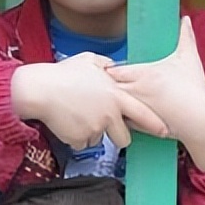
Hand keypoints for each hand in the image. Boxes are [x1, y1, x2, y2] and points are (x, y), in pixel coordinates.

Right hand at [11, 52, 167, 150]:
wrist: (38, 89)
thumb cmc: (63, 73)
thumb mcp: (89, 61)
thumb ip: (107, 66)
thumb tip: (114, 67)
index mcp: (115, 95)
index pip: (143, 114)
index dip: (156, 125)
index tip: (165, 131)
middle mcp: (109, 114)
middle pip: (125, 138)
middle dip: (118, 136)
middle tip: (105, 126)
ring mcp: (95, 128)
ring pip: (99, 140)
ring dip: (91, 133)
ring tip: (77, 115)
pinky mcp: (80, 139)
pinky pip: (82, 144)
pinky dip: (76, 137)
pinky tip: (67, 121)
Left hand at [107, 17, 204, 170]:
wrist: (201, 119)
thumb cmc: (194, 88)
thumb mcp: (189, 58)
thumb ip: (185, 36)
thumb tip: (185, 18)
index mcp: (144, 73)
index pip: (114, 70)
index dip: (110, 70)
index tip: (110, 71)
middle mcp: (136, 89)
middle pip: (109, 86)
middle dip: (106, 85)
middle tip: (102, 84)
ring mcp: (137, 108)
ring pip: (111, 103)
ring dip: (110, 101)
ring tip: (108, 99)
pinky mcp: (139, 124)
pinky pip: (121, 120)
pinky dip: (119, 117)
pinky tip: (121, 115)